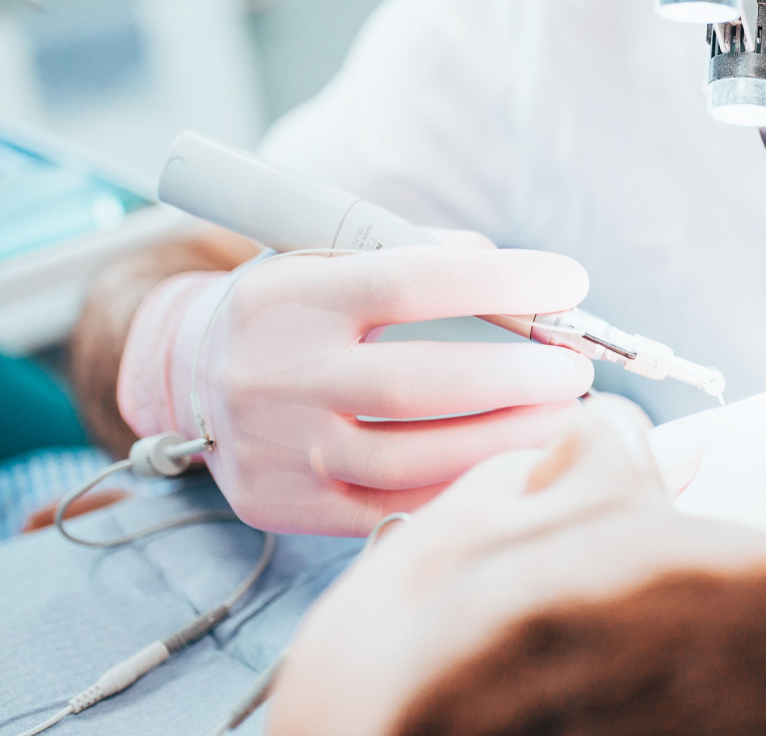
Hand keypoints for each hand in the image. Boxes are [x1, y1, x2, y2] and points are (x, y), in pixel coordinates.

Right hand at [116, 230, 594, 535]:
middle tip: (577, 370)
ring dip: (505, 440)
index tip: (570, 280)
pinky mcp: (285, 505)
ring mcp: (279, 448)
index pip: (411, 282)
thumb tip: (528, 282)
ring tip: (564, 420)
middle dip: (515, 377)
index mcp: (294, 296)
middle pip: (417, 382)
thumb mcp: (333, 256)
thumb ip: (423, 256)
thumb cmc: (297, 306)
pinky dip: (460, 488)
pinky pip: (390, 509)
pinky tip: (512, 465)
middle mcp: (277, 373)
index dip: (500, 282)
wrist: (188, 373)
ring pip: (409, 459)